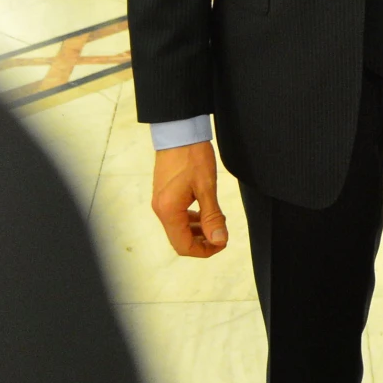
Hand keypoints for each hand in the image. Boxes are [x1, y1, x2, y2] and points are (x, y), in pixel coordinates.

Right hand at [151, 141, 228, 257]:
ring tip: (217, 220)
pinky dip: (191, 219)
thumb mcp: (206, 187)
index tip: (222, 242)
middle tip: (222, 234)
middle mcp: (161, 209)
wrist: (179, 131)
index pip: (184, 246)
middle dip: (202, 242)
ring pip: (178, 229)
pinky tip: (205, 211)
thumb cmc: (192, 156)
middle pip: (180, 240)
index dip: (204, 251)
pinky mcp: (164, 194)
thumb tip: (219, 240)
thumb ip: (212, 216)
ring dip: (198, 231)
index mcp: (169, 211)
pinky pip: (176, 216)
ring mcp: (161, 202)